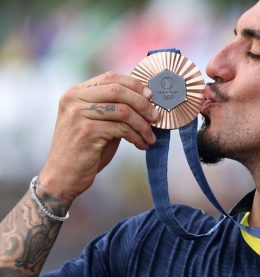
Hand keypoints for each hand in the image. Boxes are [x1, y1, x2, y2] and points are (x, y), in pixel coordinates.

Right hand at [38, 71, 158, 204]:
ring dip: (142, 125)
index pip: (111, 77)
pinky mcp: (86, 132)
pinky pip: (121, 129)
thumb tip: (146, 100)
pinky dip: (136, 137)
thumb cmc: (85, 151)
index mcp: (76, 92)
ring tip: (150, 137)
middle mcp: (74, 99)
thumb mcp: (98, 123)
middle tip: (156, 117)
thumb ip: (114, 109)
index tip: (151, 96)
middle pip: (118, 90)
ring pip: (123, 110)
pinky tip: (141, 145)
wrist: (64, 176)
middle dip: (143, 104)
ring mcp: (78, 114)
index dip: (134, 84)